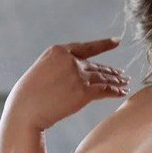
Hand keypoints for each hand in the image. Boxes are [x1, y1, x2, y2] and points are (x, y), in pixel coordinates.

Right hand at [7, 37, 128, 130]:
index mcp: (58, 51)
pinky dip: (115, 91)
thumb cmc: (28, 95)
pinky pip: (105, 90)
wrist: (25, 111)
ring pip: (103, 77)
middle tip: (122, 75)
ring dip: (116, 81)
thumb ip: (59, 68)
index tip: (117, 41)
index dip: (103, 44)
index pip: (86, 47)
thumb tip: (76, 74)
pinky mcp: (84, 92)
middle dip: (110, 71)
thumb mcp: (42, 71)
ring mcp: (78, 75)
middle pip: (95, 66)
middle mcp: (70, 60)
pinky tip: (122, 93)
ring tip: (125, 83)